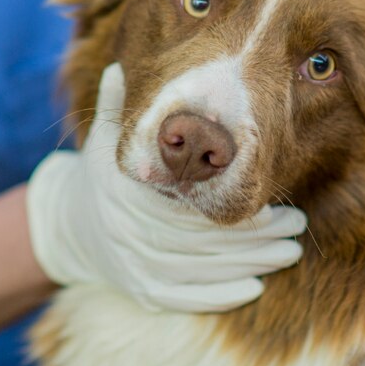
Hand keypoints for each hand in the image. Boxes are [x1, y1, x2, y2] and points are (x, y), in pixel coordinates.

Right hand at [26, 63, 306, 312]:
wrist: (68, 228)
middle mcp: (132, 236)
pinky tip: (255, 286)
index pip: (190, 206)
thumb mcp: (102, 139)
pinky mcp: (144, 293)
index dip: (232, 206)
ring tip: (290, 251)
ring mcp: (138, 269)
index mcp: (129, 195)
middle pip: (206, 241)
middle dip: (256, 236)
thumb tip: (119, 66)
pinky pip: (190, 300)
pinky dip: (223, 295)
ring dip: (252, 264)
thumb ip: (116, 105)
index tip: (269, 197)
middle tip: (296, 223)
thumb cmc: (101, 175)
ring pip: (205, 272)